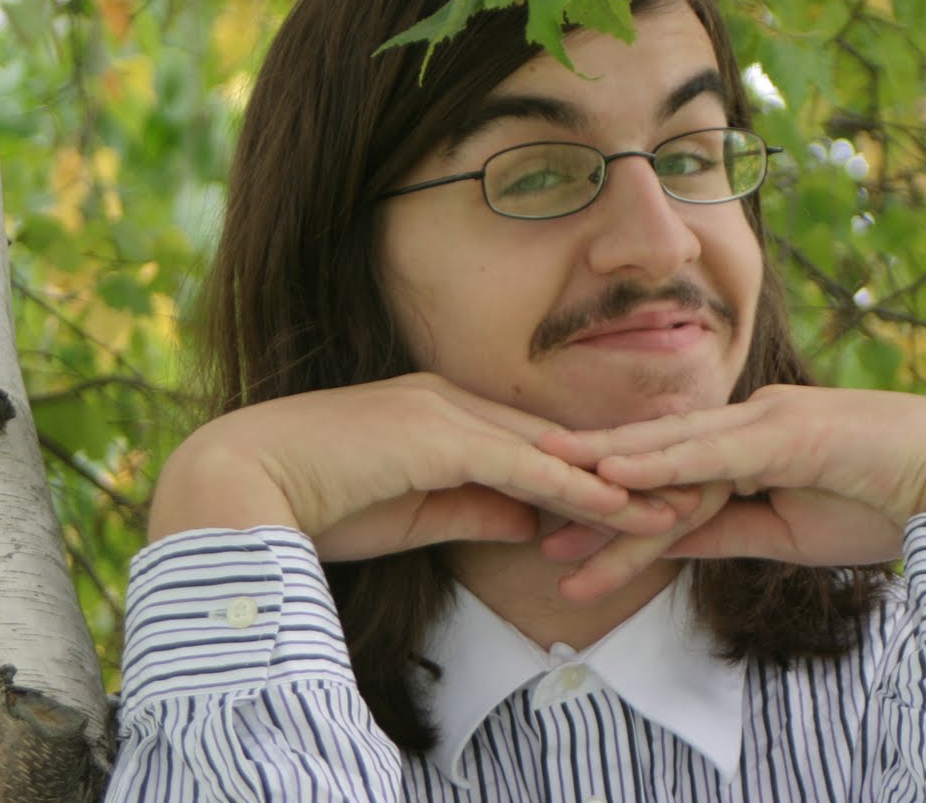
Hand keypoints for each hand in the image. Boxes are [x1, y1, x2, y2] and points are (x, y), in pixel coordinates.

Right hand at [146, 373, 676, 557]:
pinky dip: (575, 488)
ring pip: (553, 451)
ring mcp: (446, 412)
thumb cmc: (313, 503)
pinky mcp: (440, 437)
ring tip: (676, 504)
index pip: (531, 445)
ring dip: (616, 481)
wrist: (239, 484)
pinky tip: (618, 507)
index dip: (589, 471)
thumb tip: (535, 523)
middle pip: (557, 441)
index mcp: (440, 414)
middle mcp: (451, 402)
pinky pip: (524, 467)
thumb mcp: (411, 516)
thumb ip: (473, 511)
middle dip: (623, 469)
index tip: (641, 492)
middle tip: (686, 487)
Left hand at [537, 384, 925, 600]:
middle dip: (589, 478)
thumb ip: (724, 531)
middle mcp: (747, 421)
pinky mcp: (784, 430)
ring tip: (546, 481)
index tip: (560, 526)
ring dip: (607, 468)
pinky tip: (614, 470)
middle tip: (522, 492)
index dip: (612, 499)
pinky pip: (710, 450)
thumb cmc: (882, 503)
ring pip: (671, 450)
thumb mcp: (785, 532)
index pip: (667, 474)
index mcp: (749, 442)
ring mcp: (764, 420)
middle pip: (654, 454)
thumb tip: (666, 544)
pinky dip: (660, 460)